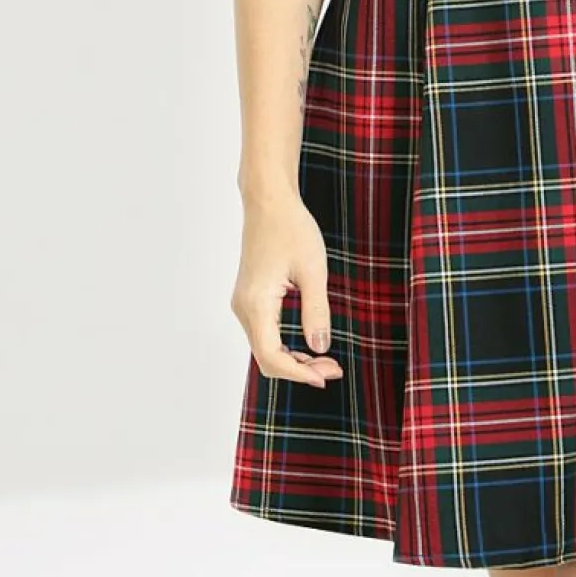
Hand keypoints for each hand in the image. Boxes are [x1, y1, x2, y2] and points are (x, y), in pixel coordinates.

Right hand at [231, 183, 344, 387]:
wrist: (268, 201)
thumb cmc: (292, 228)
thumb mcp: (313, 270)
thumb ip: (316, 311)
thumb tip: (320, 348)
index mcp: (257, 302)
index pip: (272, 356)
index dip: (298, 373)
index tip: (326, 375)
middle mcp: (243, 307)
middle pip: (266, 357)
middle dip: (299, 369)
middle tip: (332, 370)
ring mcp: (243, 303)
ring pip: (264, 347)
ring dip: (292, 359)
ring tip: (324, 360)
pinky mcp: (249, 297)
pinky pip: (263, 332)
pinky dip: (284, 344)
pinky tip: (306, 343)